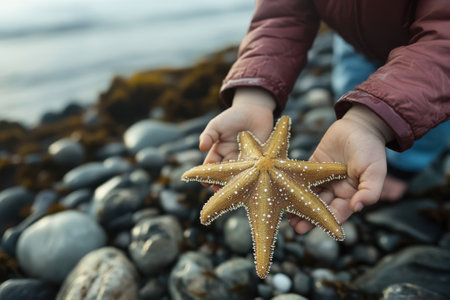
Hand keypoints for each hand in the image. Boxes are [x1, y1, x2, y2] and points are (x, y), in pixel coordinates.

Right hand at [199, 87, 275, 189]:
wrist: (254, 109)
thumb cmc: (233, 117)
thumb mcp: (217, 125)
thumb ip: (208, 136)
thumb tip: (201, 147)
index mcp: (220, 152)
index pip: (212, 166)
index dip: (207, 175)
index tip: (204, 181)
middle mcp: (232, 159)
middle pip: (225, 174)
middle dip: (220, 183)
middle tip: (217, 190)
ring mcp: (246, 160)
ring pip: (239, 175)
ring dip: (235, 183)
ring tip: (232, 190)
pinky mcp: (259, 159)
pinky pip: (254, 168)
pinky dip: (252, 175)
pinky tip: (250, 180)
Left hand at [287, 104, 394, 234]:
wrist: (360, 125)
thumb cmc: (370, 149)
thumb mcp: (375, 170)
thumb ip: (370, 190)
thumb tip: (358, 207)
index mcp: (351, 194)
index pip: (338, 212)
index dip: (327, 221)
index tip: (317, 229)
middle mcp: (336, 189)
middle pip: (320, 207)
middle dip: (309, 218)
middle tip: (296, 228)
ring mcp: (323, 178)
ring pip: (309, 196)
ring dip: (299, 206)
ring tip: (288, 217)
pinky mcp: (312, 166)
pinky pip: (301, 178)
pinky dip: (293, 186)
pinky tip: (282, 193)